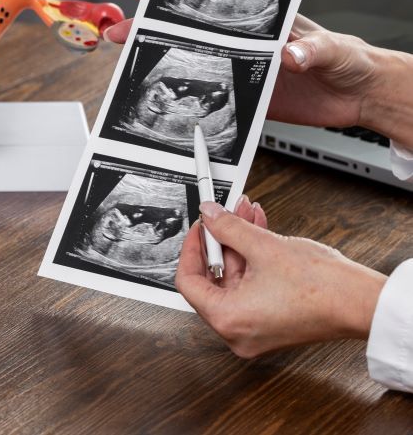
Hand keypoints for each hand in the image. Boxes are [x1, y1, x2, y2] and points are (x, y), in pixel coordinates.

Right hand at [109, 0, 381, 128]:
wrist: (361, 95)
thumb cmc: (352, 60)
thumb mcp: (334, 50)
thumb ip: (311, 49)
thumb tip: (289, 54)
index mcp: (260, 20)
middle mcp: (244, 42)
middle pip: (188, 30)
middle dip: (148, 26)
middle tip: (119, 29)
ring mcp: (241, 70)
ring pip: (191, 62)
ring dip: (160, 63)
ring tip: (128, 64)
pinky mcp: (247, 99)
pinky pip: (210, 100)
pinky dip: (187, 104)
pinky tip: (165, 107)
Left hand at [175, 199, 386, 357]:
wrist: (361, 302)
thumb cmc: (321, 287)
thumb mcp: (263, 246)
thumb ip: (228, 228)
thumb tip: (210, 216)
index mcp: (227, 320)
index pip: (188, 282)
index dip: (192, 248)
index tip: (199, 228)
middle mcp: (236, 332)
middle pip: (212, 279)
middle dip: (220, 241)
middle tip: (223, 216)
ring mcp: (254, 330)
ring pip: (234, 280)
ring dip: (239, 245)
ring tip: (246, 215)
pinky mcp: (270, 323)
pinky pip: (249, 288)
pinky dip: (252, 261)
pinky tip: (257, 233)